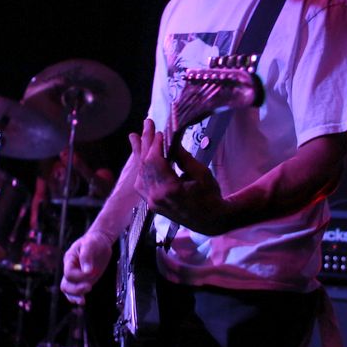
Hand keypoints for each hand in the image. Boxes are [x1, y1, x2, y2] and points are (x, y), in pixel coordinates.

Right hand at [60, 230, 113, 304]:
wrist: (100, 242)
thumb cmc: (94, 241)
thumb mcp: (90, 244)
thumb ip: (87, 256)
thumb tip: (87, 271)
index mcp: (69, 259)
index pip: (68, 273)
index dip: (79, 276)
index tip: (92, 272)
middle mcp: (71, 269)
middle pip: (66, 285)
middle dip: (76, 289)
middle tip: (89, 286)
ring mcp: (77, 276)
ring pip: (69, 291)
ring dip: (75, 296)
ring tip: (82, 301)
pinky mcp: (84, 281)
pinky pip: (77, 292)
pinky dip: (78, 297)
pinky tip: (83, 301)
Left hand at [130, 119, 231, 235]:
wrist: (210, 222)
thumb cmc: (210, 197)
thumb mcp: (201, 174)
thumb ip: (183, 158)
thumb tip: (170, 142)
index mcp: (169, 190)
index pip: (155, 161)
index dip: (155, 144)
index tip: (160, 131)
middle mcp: (156, 197)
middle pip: (145, 165)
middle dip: (146, 142)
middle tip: (147, 124)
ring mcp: (152, 202)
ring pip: (140, 174)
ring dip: (139, 154)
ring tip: (135, 137)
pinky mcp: (152, 204)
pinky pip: (142, 183)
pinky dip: (141, 168)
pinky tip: (140, 157)